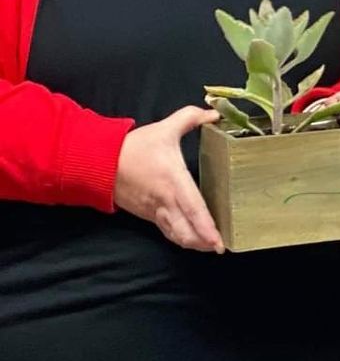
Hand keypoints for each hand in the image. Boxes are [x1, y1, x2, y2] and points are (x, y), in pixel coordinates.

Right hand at [115, 106, 224, 251]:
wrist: (98, 162)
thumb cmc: (134, 147)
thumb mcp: (164, 128)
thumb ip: (190, 118)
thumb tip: (214, 113)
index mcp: (173, 181)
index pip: (193, 208)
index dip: (206, 227)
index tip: (218, 241)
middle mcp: (165, 201)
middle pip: (186, 230)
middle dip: (203, 242)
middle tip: (220, 248)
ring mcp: (155, 211)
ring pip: (176, 234)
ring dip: (193, 243)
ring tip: (209, 246)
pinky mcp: (147, 215)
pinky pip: (167, 230)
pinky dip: (180, 237)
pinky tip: (191, 239)